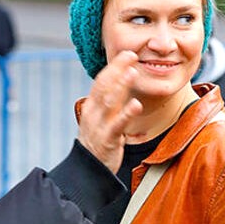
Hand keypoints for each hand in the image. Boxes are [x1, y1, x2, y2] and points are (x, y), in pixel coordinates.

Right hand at [77, 50, 142, 173]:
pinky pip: (117, 125)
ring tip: (132, 72)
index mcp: (91, 106)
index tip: (127, 54)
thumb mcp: (100, 119)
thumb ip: (109, 103)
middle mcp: (93, 113)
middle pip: (104, 87)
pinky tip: (136, 105)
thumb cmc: (98, 142)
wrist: (88, 170)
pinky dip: (126, 114)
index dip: (113, 67)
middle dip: (117, 70)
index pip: (101, 81)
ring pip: (109, 102)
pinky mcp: (107, 140)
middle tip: (130, 55)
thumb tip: (121, 85)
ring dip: (121, 86)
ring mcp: (99, 126)